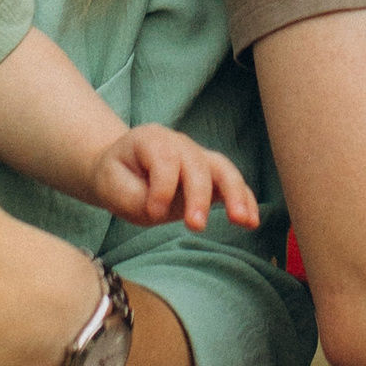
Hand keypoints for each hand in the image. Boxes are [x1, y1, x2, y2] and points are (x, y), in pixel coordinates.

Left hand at [87, 125, 259, 233]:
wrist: (124, 169)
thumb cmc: (118, 179)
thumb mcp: (112, 187)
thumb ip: (135, 197)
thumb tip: (163, 210)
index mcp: (151, 140)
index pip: (164, 159)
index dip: (162, 187)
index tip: (152, 213)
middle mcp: (179, 144)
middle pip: (197, 164)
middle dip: (198, 196)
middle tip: (195, 226)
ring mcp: (199, 157)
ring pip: (223, 169)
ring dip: (235, 195)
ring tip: (241, 221)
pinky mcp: (212, 176)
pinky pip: (233, 184)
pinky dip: (245, 200)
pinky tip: (252, 222)